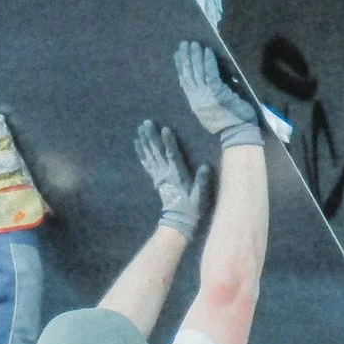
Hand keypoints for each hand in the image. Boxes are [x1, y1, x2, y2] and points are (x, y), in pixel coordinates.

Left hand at [135, 119, 210, 239]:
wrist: (178, 221)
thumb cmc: (192, 208)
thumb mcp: (200, 197)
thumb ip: (202, 182)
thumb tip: (206, 167)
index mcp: (177, 175)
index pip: (172, 155)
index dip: (169, 142)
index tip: (165, 129)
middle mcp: (165, 173)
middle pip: (157, 152)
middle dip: (152, 136)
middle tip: (146, 122)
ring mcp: (159, 176)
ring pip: (150, 155)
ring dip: (145, 141)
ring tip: (139, 129)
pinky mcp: (156, 179)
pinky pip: (146, 163)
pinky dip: (141, 153)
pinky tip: (137, 143)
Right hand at [174, 41, 263, 149]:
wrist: (238, 132)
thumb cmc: (229, 122)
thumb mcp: (212, 109)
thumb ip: (209, 95)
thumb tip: (209, 79)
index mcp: (195, 103)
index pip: (184, 81)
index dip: (180, 67)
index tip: (177, 55)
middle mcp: (197, 98)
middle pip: (188, 75)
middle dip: (186, 58)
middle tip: (183, 44)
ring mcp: (206, 96)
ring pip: (197, 72)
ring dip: (195, 56)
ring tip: (193, 44)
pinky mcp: (217, 93)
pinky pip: (211, 74)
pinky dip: (208, 62)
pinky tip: (207, 51)